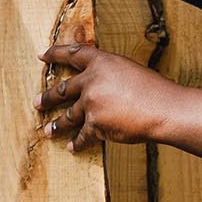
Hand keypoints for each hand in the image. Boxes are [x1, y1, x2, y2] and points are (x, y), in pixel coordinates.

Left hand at [35, 44, 178, 151]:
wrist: (164, 109)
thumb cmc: (155, 90)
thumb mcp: (129, 70)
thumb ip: (109, 73)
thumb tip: (96, 82)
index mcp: (101, 62)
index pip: (73, 54)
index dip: (55, 53)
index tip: (42, 55)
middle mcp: (92, 81)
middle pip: (62, 90)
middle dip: (48, 98)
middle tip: (37, 102)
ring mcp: (91, 103)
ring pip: (68, 116)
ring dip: (57, 125)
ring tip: (48, 131)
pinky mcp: (96, 124)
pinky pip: (82, 136)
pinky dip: (77, 144)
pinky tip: (71, 147)